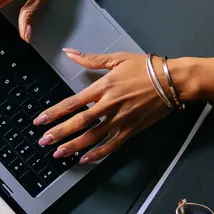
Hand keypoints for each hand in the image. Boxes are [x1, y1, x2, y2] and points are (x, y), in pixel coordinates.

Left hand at [35, 50, 179, 163]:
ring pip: (92, 137)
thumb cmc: (146, 68)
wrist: (173, 81)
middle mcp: (109, 106)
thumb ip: (91, 59)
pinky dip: (98, 154)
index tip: (40, 121)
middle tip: (43, 141)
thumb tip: (69, 53)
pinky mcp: (131, 130)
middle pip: (78, 123)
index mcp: (103, 87)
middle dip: (59, 133)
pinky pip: (112, 145)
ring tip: (58, 153)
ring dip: (73, 146)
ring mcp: (120, 120)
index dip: (54, 113)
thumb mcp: (117, 59)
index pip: (72, 103)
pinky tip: (85, 159)